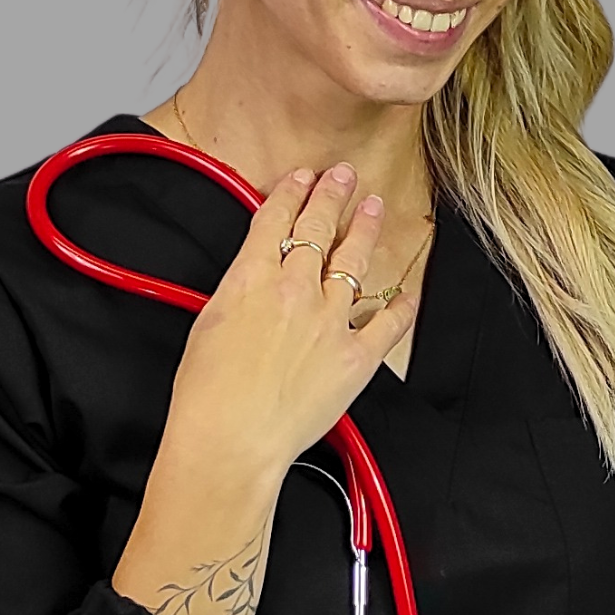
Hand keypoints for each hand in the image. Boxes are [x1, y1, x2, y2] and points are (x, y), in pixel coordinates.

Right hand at [166, 163, 415, 473]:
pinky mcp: (355, 358)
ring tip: (373, 208)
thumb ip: (236, 291)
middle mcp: (295, 291)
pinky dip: (401, 306)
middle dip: (332, 195)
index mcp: (252, 278)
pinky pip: (387, 324)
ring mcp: (330, 322)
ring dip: (365, 229)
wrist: (230, 438)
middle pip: (318, 229)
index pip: (275, 220)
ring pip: (353, 262)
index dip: (291, 193)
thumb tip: (251, 278)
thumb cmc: (207, 394)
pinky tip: (407, 292)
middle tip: (344, 175)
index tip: (302, 178)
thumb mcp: (206, 323)